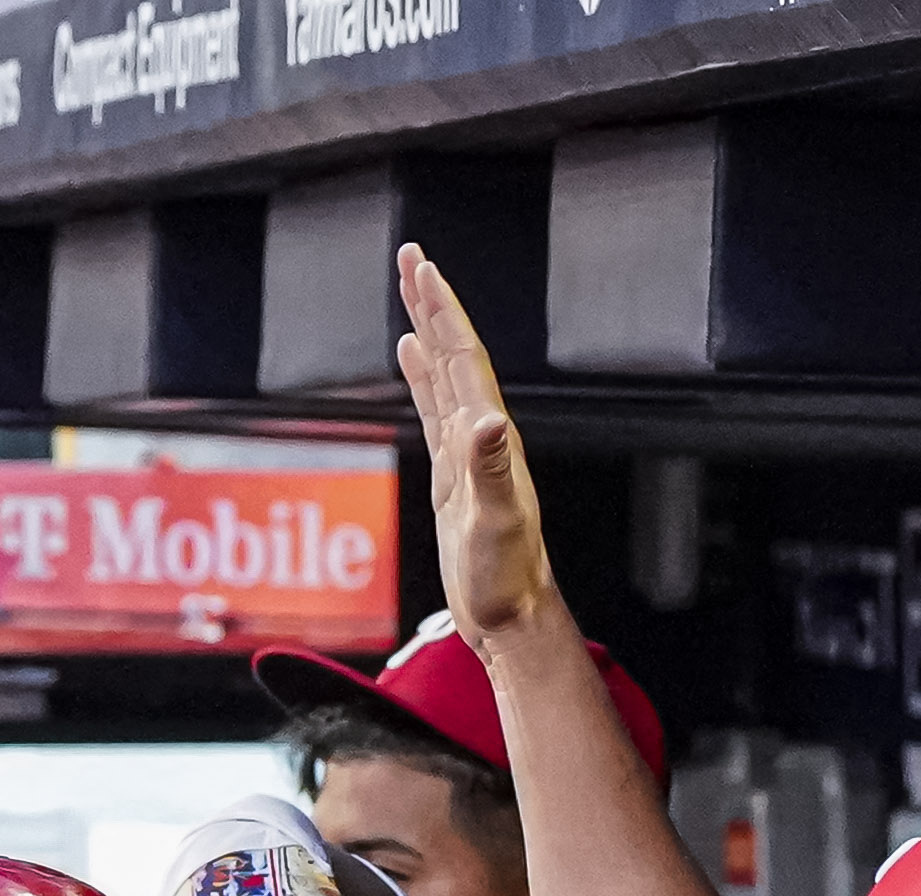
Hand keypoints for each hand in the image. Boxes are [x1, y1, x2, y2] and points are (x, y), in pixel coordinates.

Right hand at [392, 243, 557, 648]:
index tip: (421, 268)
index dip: (443, 311)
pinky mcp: (452, 472)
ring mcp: (467, 451)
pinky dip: (421, 376)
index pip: (463, 358)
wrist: (510, 614)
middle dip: (432, 303)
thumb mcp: (496, 523)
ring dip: (427, 329)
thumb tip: (485, 421)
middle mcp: (482, 434)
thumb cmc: (505, 577)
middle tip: (410, 257)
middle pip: (453, 353)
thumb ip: (491, 470)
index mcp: (491, 437)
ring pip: (442, 374)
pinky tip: (410, 356)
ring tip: (410, 291)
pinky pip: (432, 408)